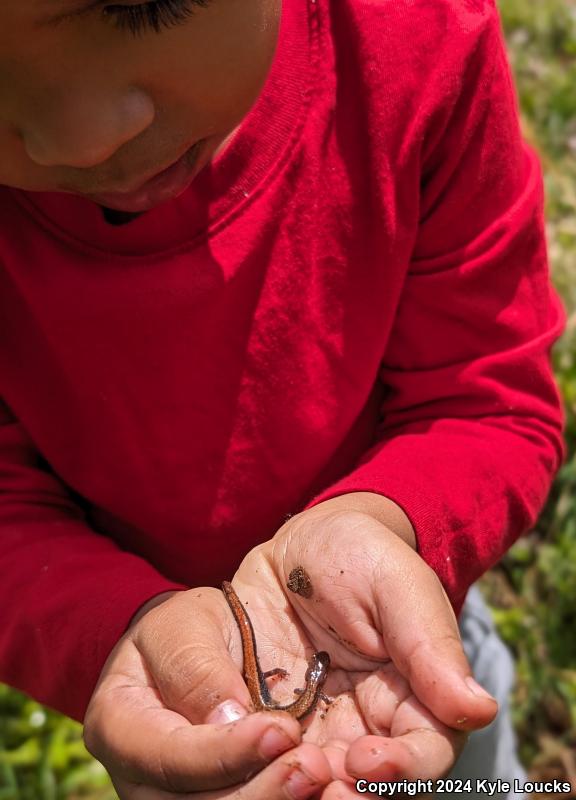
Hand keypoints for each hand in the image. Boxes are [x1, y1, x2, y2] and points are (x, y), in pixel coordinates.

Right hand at [83, 587, 331, 798]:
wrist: (202, 644)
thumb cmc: (185, 628)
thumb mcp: (182, 623)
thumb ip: (194, 666)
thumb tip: (225, 719)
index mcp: (120, 725)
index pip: (163, 757)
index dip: (220, 754)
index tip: (279, 730)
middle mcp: (143, 778)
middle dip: (258, 793)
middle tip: (311, 765)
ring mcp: (181, 795)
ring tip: (320, 773)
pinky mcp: (225, 794)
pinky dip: (289, 799)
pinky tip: (327, 785)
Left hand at [231, 497, 497, 797]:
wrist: (302, 547)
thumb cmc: (362, 557)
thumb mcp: (397, 586)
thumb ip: (431, 645)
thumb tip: (479, 709)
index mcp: (415, 700)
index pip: (425, 757)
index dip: (404, 771)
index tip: (365, 762)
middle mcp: (368, 730)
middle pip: (365, 788)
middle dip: (339, 794)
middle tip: (307, 775)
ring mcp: (316, 732)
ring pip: (311, 782)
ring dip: (290, 785)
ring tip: (269, 768)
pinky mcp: (268, 726)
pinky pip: (262, 756)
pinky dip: (250, 760)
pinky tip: (235, 745)